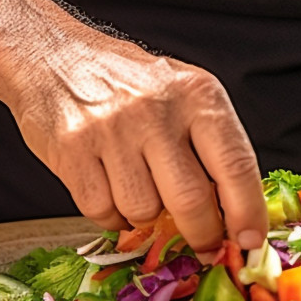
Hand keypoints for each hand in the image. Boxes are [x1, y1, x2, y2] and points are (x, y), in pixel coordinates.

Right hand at [8, 27, 268, 257]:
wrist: (51, 56)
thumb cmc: (126, 83)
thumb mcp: (181, 94)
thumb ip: (210, 145)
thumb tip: (236, 212)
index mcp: (196, 93)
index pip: (235, 165)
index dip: (246, 212)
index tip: (249, 240)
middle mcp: (156, 109)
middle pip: (191, 200)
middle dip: (201, 234)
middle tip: (203, 244)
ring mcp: (112, 130)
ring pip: (144, 212)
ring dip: (146, 220)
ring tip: (141, 193)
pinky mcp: (72, 151)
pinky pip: (102, 212)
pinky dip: (111, 215)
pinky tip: (110, 190)